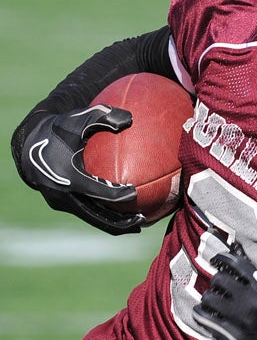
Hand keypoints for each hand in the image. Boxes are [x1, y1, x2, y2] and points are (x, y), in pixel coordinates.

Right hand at [16, 106, 144, 234]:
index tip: (134, 193)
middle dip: (119, 221)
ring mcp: (61, 202)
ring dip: (115, 224)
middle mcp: (63, 193)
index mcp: (67, 175)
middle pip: (96, 215)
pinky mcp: (63, 204)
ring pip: (92, 218)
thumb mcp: (79, 117)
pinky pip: (88, 213)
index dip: (116, 194)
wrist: (30, 144)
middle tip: (142, 220)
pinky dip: (106, 216)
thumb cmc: (59, 129)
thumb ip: (103, 116)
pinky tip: (126, 214)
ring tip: (139, 224)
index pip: (95, 190)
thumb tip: (129, 119)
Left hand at [192, 243, 256, 339]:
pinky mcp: (229, 335)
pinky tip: (200, 312)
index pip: (238, 264)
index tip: (216, 260)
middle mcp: (250, 301)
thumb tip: (237, 255)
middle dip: (216, 280)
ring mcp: (238, 319)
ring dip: (208, 297)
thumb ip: (256, 275)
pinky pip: (205, 318)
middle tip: (217, 285)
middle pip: (220, 280)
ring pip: (209, 298)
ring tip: (210, 300)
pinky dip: (199, 313)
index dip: (223, 258)